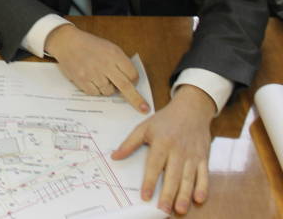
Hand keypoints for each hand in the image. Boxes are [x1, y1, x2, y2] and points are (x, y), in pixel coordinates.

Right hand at [45, 24, 149, 112]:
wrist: (67, 42)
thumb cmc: (89, 45)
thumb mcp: (109, 47)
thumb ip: (120, 62)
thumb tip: (130, 80)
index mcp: (114, 54)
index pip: (132, 74)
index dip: (133, 80)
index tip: (132, 82)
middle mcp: (105, 64)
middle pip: (125, 86)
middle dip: (136, 99)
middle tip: (144, 109)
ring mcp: (93, 73)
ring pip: (109, 91)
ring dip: (108, 88)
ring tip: (100, 77)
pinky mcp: (82, 80)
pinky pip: (95, 93)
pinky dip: (96, 89)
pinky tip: (91, 79)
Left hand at [112, 85, 214, 214]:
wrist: (191, 109)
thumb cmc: (165, 119)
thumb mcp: (144, 127)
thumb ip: (129, 143)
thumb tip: (114, 156)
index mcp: (162, 142)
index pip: (154, 165)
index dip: (149, 181)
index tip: (145, 196)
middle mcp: (178, 150)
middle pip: (173, 175)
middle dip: (168, 194)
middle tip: (162, 210)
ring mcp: (192, 155)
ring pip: (189, 178)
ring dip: (184, 195)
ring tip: (179, 209)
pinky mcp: (204, 157)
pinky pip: (204, 174)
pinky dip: (203, 187)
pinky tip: (198, 199)